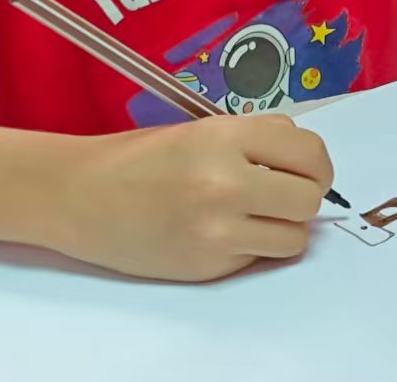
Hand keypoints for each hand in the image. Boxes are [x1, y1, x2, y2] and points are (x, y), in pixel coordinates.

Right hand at [56, 115, 334, 280]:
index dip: (315, 163)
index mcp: (226, 138)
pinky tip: (222, 232)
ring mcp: (217, 230)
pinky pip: (258, 257)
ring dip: (284, 227)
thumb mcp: (204, 130)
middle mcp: (226, 183)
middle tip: (284, 193)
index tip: (307, 169)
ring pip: (294, 238)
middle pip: (309, 198)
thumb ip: (257, 142)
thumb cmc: (141, 157)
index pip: (309, 152)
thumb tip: (306, 165)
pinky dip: (251, 246)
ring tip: (256, 214)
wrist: (81, 196)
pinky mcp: (207, 266)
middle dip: (304, 196)